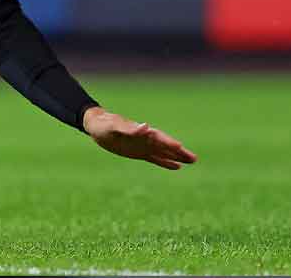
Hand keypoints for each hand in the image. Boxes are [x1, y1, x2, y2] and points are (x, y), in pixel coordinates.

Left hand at [82, 106, 197, 170]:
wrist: (96, 125)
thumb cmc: (104, 124)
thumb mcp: (114, 127)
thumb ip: (129, 128)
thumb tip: (146, 127)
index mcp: (140, 131)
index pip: (158, 137)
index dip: (168, 142)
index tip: (180, 147)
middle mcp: (145, 138)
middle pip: (166, 145)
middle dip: (179, 151)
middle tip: (195, 158)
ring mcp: (143, 146)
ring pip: (164, 152)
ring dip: (177, 157)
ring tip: (192, 161)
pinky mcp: (139, 153)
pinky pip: (155, 158)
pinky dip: (166, 162)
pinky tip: (177, 166)